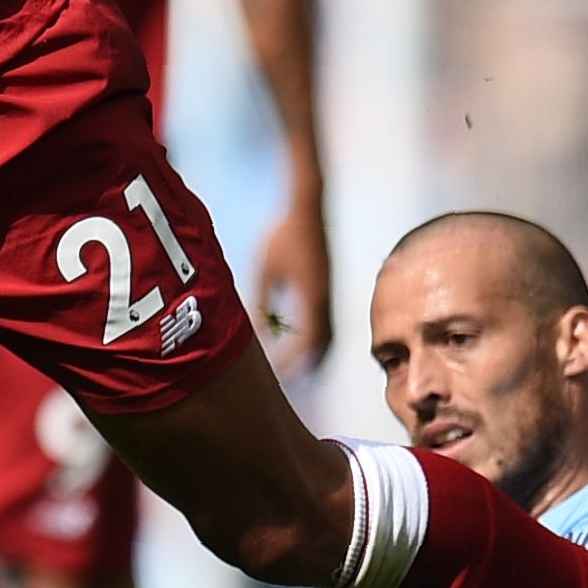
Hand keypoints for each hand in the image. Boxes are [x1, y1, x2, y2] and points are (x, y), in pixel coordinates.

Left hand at [254, 200, 332, 371]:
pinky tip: (299, 339)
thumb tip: (258, 332)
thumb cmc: (282, 235)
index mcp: (311, 296)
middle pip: (324, 344)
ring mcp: (329, 292)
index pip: (307, 341)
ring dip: (314, 353)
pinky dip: (316, 336)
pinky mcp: (327, 285)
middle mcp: (325, 298)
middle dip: (308, 365)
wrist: (308, 208)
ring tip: (296, 367)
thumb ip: (261, 300)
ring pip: (328, 333)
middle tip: (289, 379)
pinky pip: (326, 319)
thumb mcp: (264, 269)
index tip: (277, 372)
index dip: (293, 361)